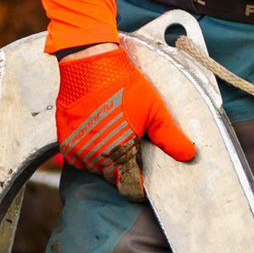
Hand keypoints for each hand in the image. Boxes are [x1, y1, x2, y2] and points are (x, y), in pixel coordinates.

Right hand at [56, 45, 195, 194]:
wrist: (90, 65)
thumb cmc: (123, 85)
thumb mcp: (154, 109)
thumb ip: (169, 137)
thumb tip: (189, 155)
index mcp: (120, 153)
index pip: (130, 187)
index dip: (138, 186)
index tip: (143, 182)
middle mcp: (96, 157)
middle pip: (112, 177)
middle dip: (122, 169)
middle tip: (130, 147)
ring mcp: (78, 150)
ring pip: (94, 168)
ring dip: (104, 160)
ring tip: (114, 137)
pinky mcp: (65, 141)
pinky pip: (78, 157)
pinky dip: (88, 151)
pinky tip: (98, 135)